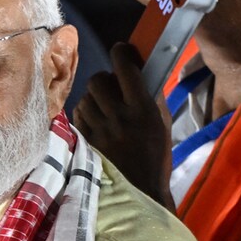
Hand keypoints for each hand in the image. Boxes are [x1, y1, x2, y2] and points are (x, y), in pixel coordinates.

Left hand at [75, 43, 173, 211]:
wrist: (140, 190)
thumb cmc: (156, 156)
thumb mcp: (162, 123)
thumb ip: (152, 96)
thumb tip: (141, 71)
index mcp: (142, 109)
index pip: (125, 67)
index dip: (122, 52)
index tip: (122, 50)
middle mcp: (119, 117)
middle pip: (99, 80)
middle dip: (104, 78)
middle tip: (112, 86)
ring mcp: (99, 130)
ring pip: (86, 97)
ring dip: (94, 97)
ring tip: (104, 106)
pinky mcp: (85, 141)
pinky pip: (78, 114)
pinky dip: (85, 112)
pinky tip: (95, 119)